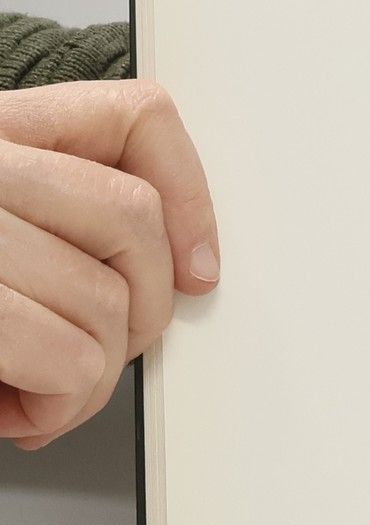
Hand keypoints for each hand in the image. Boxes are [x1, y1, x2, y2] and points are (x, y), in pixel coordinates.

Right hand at [0, 80, 219, 448]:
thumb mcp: (10, 229)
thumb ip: (72, 222)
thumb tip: (187, 266)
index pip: (133, 118)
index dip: (189, 198)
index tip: (197, 266)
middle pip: (132, 222)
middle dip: (137, 314)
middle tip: (89, 354)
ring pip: (105, 300)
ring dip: (89, 376)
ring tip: (40, 389)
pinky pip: (65, 356)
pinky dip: (59, 404)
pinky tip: (16, 407)